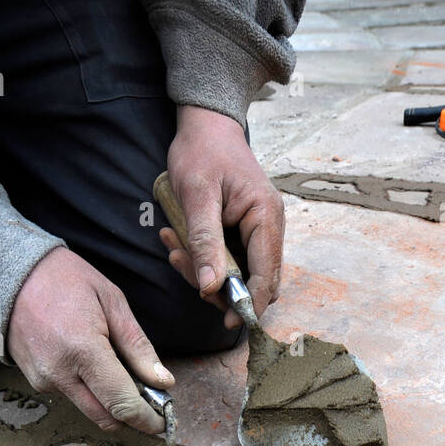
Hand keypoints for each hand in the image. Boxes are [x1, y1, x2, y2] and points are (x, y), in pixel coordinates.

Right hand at [7, 247, 173, 432]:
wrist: (10, 275)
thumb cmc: (64, 280)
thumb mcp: (112, 301)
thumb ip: (138, 346)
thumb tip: (163, 382)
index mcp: (83, 350)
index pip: (122, 404)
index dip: (147, 419)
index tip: (163, 421)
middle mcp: (60, 373)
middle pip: (107, 418)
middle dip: (132, 417)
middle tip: (150, 401)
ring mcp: (44, 381)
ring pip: (90, 410)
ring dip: (111, 403)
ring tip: (120, 372)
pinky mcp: (36, 382)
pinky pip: (73, 397)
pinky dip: (90, 390)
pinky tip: (91, 363)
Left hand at [162, 105, 284, 327]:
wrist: (205, 124)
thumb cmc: (202, 151)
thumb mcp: (197, 196)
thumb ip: (205, 242)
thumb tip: (211, 287)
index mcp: (265, 217)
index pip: (267, 275)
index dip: (250, 303)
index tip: (228, 321)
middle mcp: (269, 227)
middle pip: (258, 281)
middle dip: (223, 290)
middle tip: (189, 275)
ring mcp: (258, 230)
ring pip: (240, 273)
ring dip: (207, 274)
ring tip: (174, 250)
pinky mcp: (244, 231)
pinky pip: (229, 259)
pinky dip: (204, 260)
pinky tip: (178, 243)